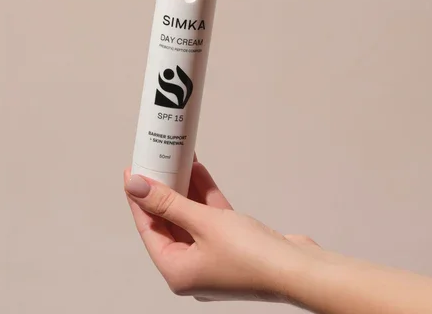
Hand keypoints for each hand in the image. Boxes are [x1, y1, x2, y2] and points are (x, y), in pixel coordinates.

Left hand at [123, 161, 319, 302]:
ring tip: (175, 159)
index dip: (139, 198)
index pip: (148, 229)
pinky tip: (199, 172)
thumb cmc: (253, 257)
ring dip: (185, 189)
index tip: (133, 171)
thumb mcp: (203, 223)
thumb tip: (136, 187)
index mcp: (177, 271)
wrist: (298, 269)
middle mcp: (193, 267)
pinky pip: (211, 217)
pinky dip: (205, 196)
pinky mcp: (233, 246)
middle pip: (169, 222)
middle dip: (163, 190)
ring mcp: (214, 257)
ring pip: (191, 217)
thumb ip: (169, 202)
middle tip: (155, 162)